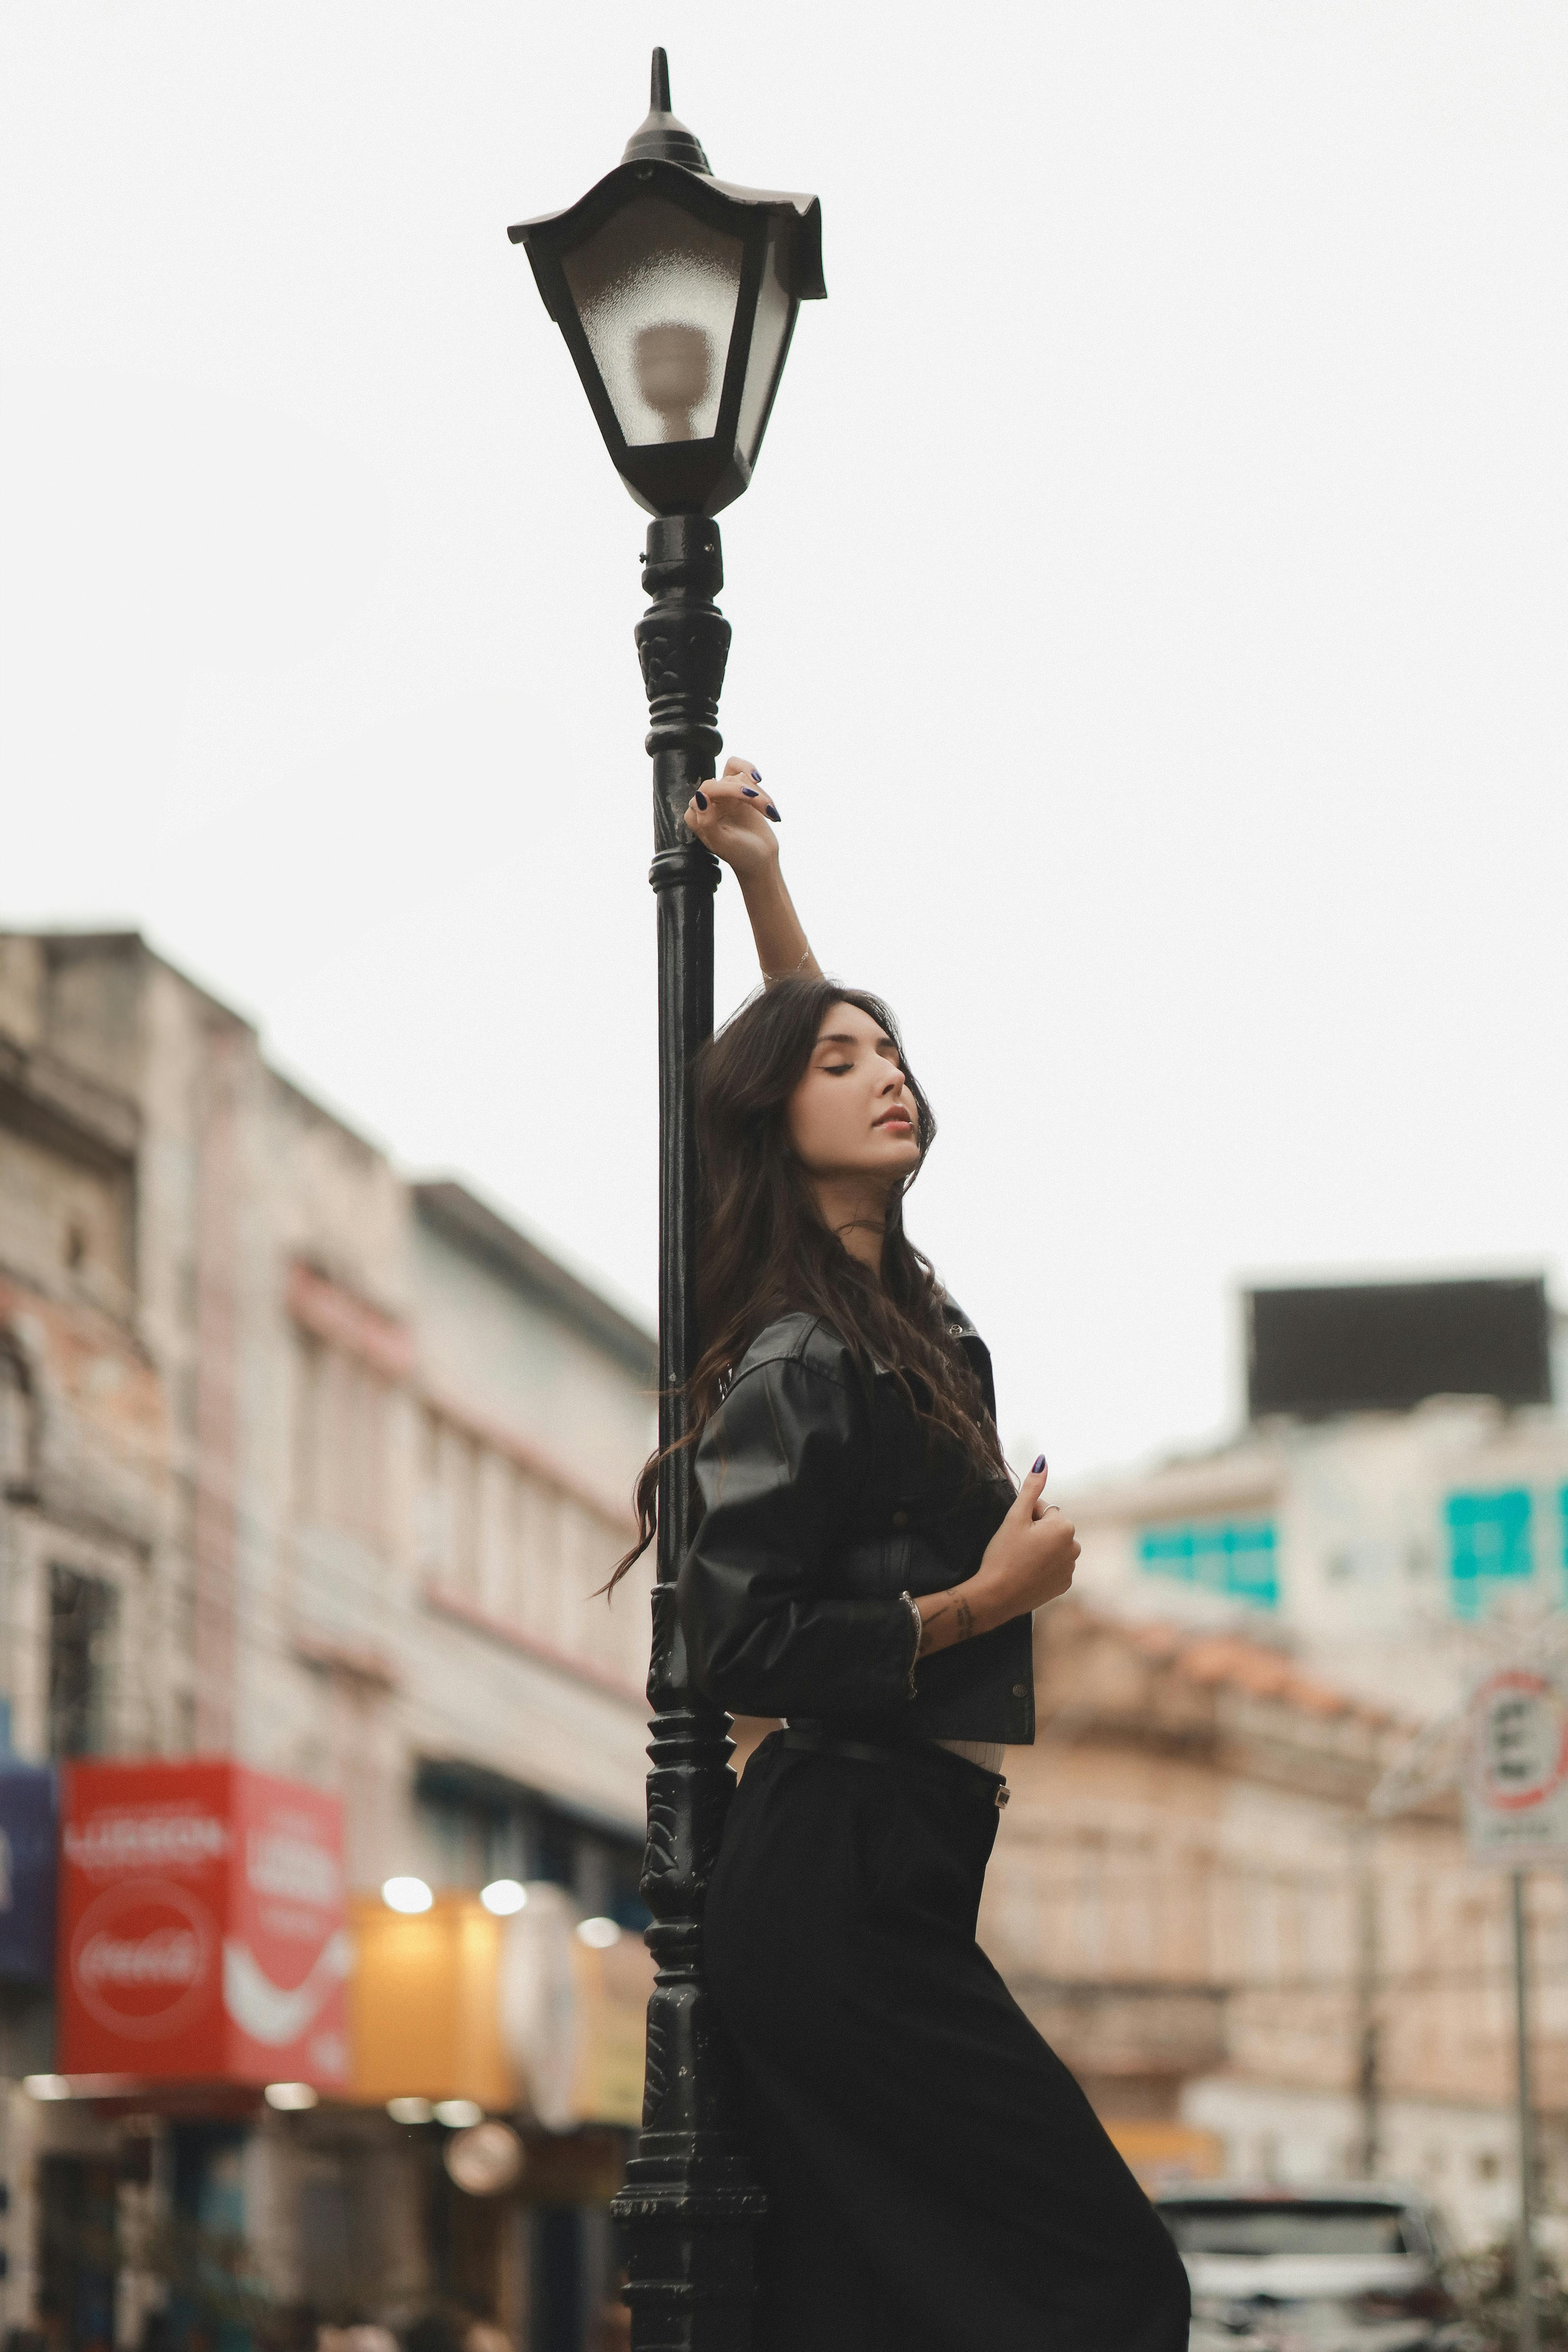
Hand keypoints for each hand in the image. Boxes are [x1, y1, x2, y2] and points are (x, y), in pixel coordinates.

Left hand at [683, 756, 781, 880]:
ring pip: (738, 777)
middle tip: (767, 808)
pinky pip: (746, 775)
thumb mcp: (723, 843)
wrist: (761, 860)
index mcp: (697, 815)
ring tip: (770, 811)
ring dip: (758, 794)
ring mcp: (723, 797)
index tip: (750, 796)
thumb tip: (699, 795)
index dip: (728, 789)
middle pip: (724, 781)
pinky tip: (769, 806)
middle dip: (748, 793)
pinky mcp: (739, 792)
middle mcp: (707, 803)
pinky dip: (761, 790)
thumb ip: (707, 822)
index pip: (707, 789)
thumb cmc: (740, 855)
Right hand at [916, 1459, 1077, 1654]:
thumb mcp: (1015, 1517)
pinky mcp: (1064, 1585)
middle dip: (1037, 1532)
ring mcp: (1070, 1569)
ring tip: (1020, 1560)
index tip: (1015, 1532)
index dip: (1026, 1518)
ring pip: (1053, 1548)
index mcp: (1064, 1527)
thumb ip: (1031, 1488)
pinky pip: (1055, 1567)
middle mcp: (1074, 1548)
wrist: (997, 1596)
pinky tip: (1026, 1573)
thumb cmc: (1003, 1553)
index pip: (1045, 1511)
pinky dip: (1043, 1567)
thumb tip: (1043, 1460)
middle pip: (1052, 1529)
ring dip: (1040, 1549)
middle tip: (1016, 1546)